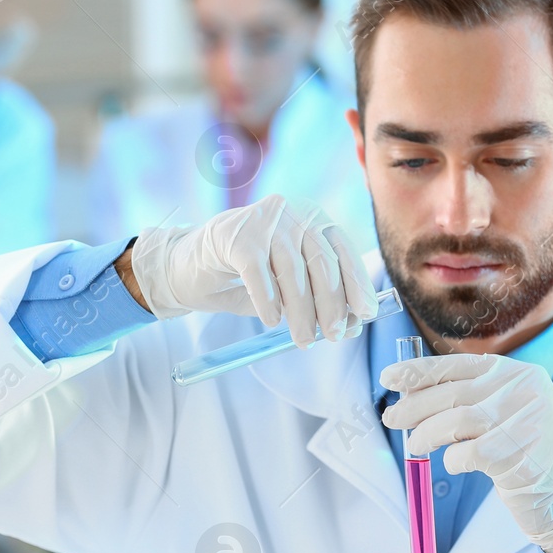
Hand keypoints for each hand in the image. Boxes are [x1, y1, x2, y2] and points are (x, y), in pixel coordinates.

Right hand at [126, 195, 377, 345]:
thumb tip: (352, 324)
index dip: (356, 284)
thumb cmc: (245, 276)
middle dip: (331, 303)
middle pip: (321, 261)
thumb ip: (317, 298)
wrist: (188, 265)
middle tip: (334, 336)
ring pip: (291, 270)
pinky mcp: (234, 234)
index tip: (364, 314)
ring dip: (301, 311)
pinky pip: (258, 272)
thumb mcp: (288, 286)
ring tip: (303, 339)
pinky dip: (267, 300)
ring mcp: (262, 220)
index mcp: (312, 219)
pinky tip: (272, 321)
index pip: (342, 251)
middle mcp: (291, 212)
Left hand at [380, 354, 552, 552]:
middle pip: (453, 392)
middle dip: (414, 406)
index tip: (390, 377)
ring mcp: (525, 421)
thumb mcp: (508, 411)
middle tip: (392, 418)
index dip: (420, 371)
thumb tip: (411, 396)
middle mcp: (524, 390)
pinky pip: (469, 454)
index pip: (458, 365)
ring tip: (416, 446)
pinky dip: (453, 460)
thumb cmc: (530, 454)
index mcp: (518, 373)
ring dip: (427, 435)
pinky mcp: (521, 455)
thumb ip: (471, 398)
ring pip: (456, 421)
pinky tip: (457, 464)